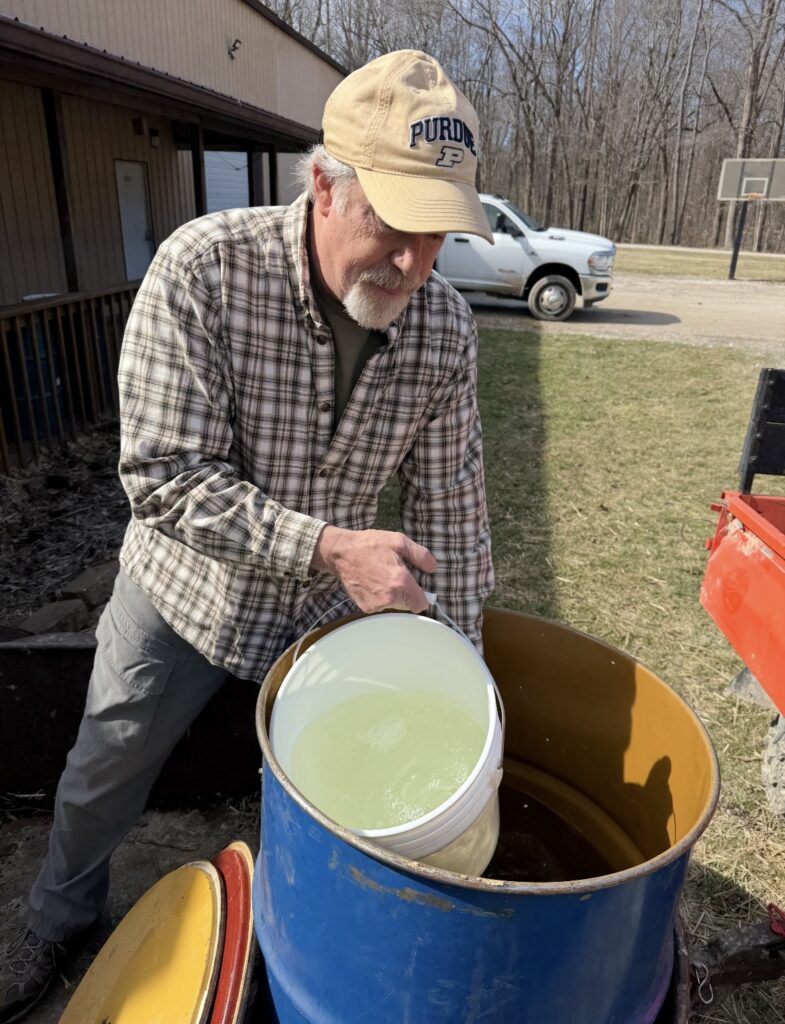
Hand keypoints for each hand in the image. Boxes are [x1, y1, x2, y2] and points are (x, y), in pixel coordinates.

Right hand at [311, 526, 436, 612]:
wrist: (341, 552)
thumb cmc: (370, 545)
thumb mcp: (399, 541)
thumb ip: (420, 555)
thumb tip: (433, 568)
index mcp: (400, 582)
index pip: (421, 604)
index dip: (422, 596)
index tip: (417, 587)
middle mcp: (389, 597)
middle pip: (407, 605)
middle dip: (406, 593)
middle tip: (396, 575)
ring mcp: (376, 604)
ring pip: (394, 606)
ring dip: (392, 595)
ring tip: (382, 577)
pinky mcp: (365, 607)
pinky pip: (380, 605)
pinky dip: (379, 597)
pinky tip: (373, 583)